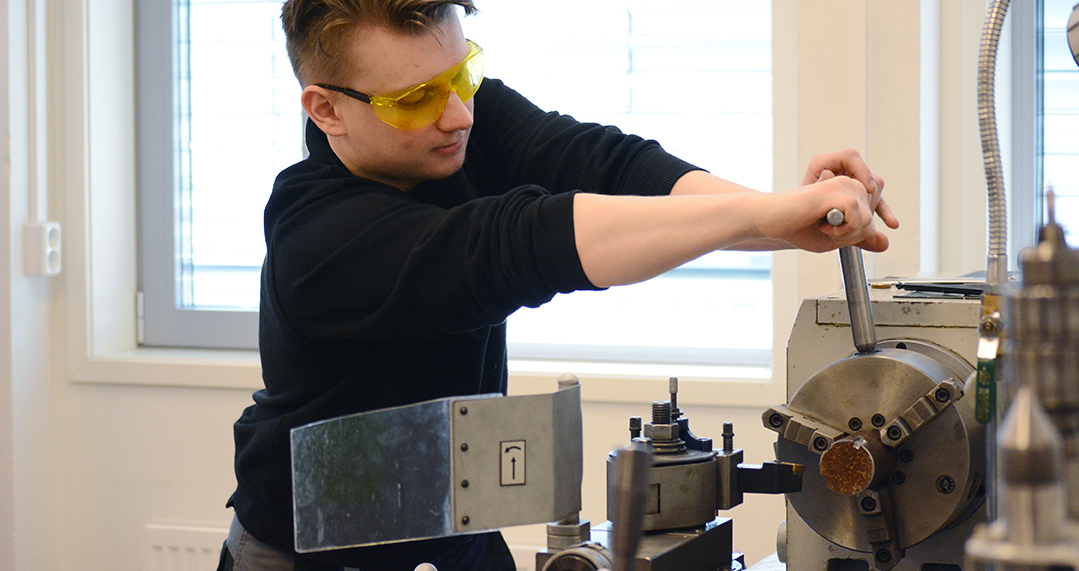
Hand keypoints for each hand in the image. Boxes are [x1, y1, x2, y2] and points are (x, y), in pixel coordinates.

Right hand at [749, 172, 887, 252]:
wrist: (769, 219)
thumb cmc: (795, 226)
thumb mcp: (834, 238)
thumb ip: (859, 238)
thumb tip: (885, 243)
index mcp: (848, 190)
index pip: (875, 214)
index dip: (862, 231)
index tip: (839, 234)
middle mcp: (847, 183)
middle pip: (873, 217)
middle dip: (853, 234)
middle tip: (828, 231)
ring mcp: (841, 184)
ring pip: (868, 218)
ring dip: (846, 232)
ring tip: (824, 227)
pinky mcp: (833, 190)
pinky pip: (857, 215)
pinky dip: (842, 229)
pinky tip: (824, 226)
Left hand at [801, 149, 898, 230]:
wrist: (790, 224)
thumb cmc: (794, 210)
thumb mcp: (807, 201)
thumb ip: (821, 192)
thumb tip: (831, 178)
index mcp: (823, 163)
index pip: (850, 157)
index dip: (862, 171)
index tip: (867, 189)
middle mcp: (839, 171)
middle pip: (866, 173)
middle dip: (871, 193)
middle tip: (868, 210)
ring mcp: (849, 183)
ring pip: (873, 188)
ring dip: (879, 205)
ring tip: (887, 222)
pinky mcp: (855, 196)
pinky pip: (873, 202)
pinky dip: (882, 213)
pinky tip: (891, 224)